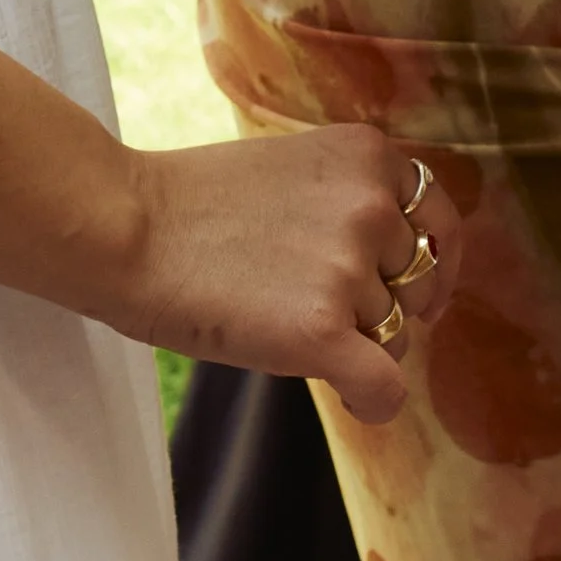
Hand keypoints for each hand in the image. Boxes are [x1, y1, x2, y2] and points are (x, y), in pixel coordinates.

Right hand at [110, 128, 456, 421]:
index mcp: (368, 156)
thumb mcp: (293, 170)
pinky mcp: (323, 331)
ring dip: (355, 347)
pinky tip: (350, 401)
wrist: (122, 229)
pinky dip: (374, 404)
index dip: (433, 265)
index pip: (439, 222)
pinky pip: (386, 389)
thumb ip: (352, 201)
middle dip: (380, 307)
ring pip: (396, 339)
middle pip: (416, 288)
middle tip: (317, 310)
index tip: (421, 295)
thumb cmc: (190, 207)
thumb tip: (414, 265)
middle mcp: (371, 206)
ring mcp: (349, 269)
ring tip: (283, 326)